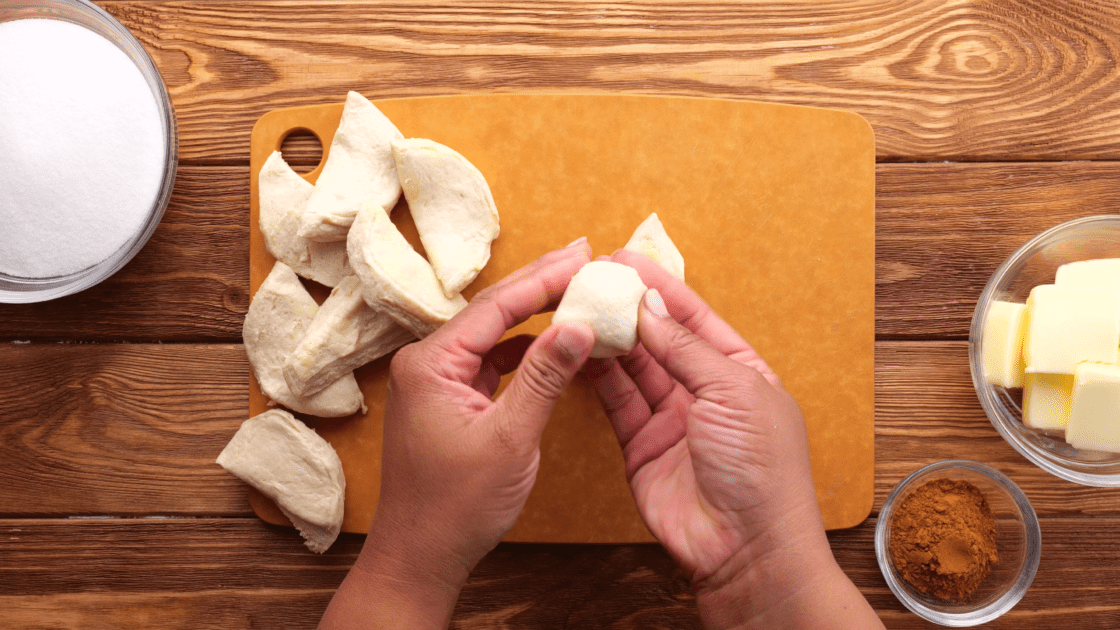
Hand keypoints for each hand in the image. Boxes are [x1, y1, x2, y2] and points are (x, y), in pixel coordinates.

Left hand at [321, 240, 595, 629]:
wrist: (420, 556)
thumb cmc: (456, 506)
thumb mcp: (510, 438)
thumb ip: (544, 377)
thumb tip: (578, 326)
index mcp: (431, 363)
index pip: (496, 307)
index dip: (543, 278)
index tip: (582, 255)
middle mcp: (426, 363)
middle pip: (491, 311)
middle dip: (539, 284)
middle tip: (583, 255)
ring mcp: (435, 382)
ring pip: (492, 334)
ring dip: (533, 315)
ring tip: (574, 288)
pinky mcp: (447, 401)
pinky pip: (489, 361)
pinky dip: (522, 350)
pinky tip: (551, 341)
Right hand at [587, 250, 881, 629]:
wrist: (745, 548)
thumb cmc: (761, 470)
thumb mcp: (733, 392)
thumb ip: (687, 348)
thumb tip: (651, 307)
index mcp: (740, 371)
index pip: (694, 318)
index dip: (660, 287)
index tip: (625, 259)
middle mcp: (704, 391)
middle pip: (660, 338)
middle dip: (628, 307)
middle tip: (592, 278)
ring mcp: (672, 419)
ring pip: (633, 366)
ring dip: (608, 337)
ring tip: (578, 306)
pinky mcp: (641, 446)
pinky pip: (616, 401)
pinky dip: (597, 375)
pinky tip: (578, 348)